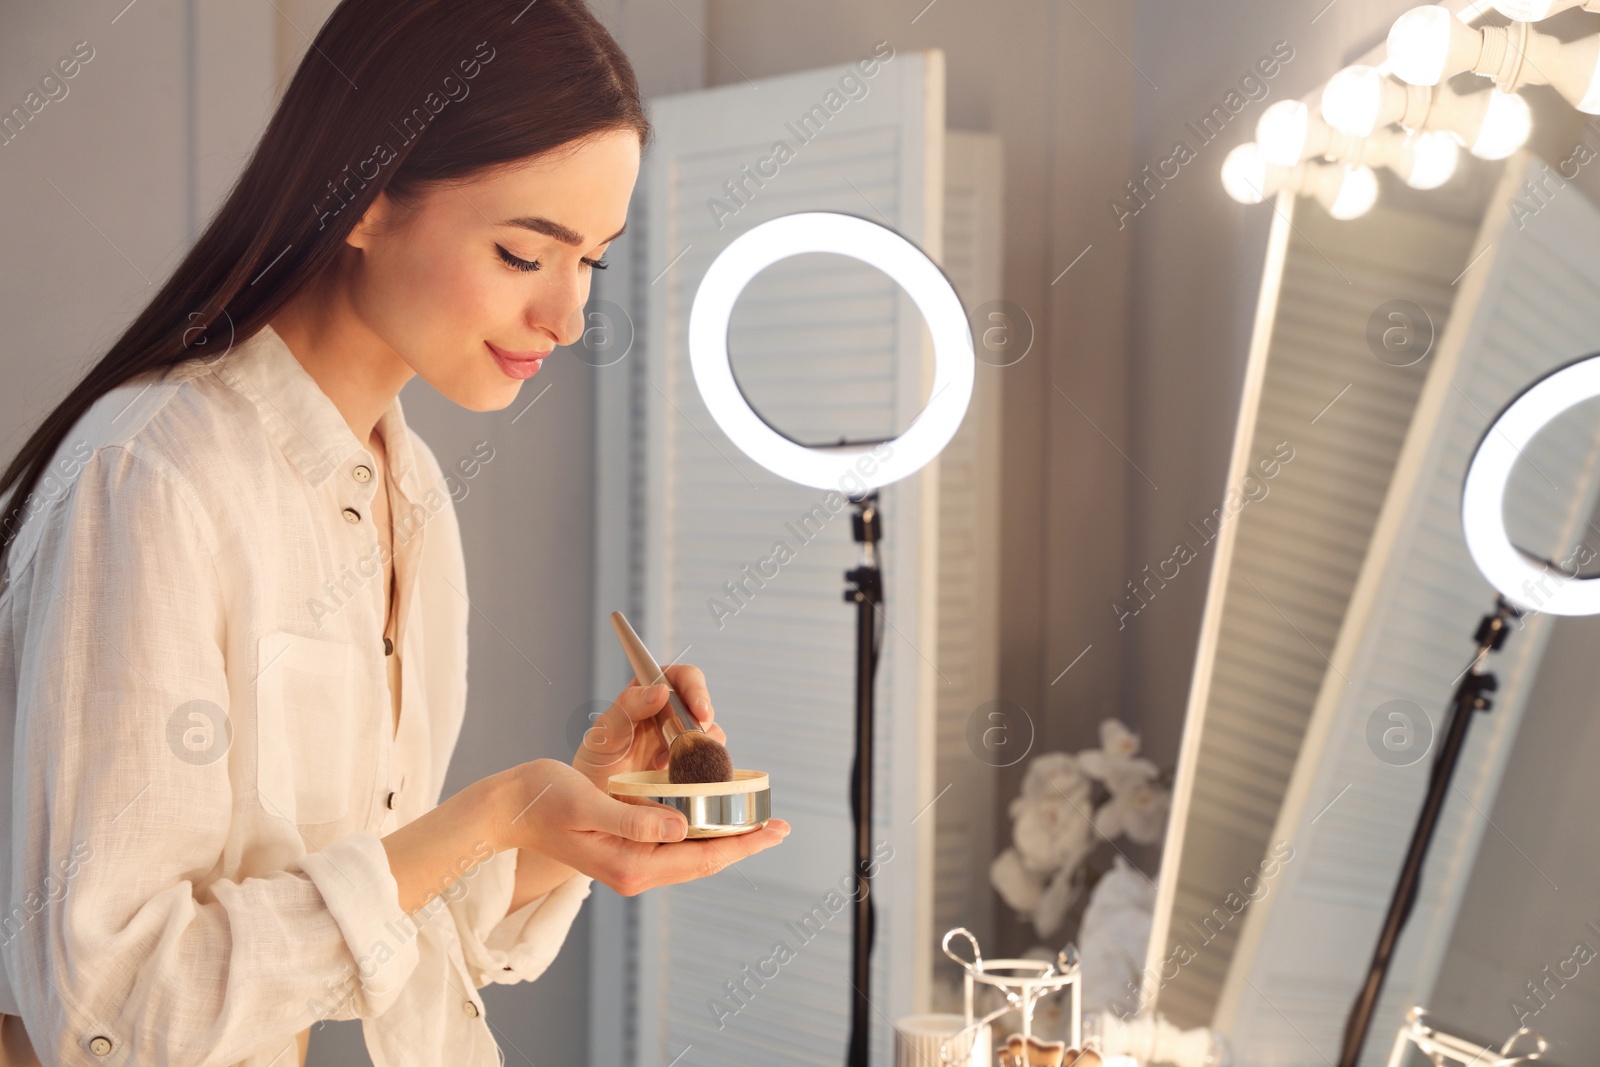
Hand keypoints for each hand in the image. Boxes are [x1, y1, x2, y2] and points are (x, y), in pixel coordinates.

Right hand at [489, 758, 787, 895]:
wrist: (510, 808)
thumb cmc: (544, 800)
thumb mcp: (588, 806)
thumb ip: (635, 821)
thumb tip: (682, 829)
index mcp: (631, 866)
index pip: (702, 859)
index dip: (743, 844)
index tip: (775, 830)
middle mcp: (635, 872)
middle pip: (703, 861)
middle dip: (743, 843)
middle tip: (778, 825)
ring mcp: (630, 865)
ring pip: (692, 855)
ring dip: (724, 838)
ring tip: (755, 820)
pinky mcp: (625, 852)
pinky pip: (675, 847)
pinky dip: (700, 832)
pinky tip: (713, 816)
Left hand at [571, 664, 728, 791]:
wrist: (599, 793)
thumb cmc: (598, 756)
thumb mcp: (608, 728)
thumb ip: (630, 705)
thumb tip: (662, 691)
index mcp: (650, 691)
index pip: (682, 677)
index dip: (695, 689)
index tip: (699, 710)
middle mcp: (670, 710)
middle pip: (701, 703)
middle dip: (704, 718)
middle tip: (699, 736)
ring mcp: (681, 736)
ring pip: (709, 730)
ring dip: (702, 743)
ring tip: (676, 759)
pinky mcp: (687, 760)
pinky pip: (706, 757)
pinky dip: (701, 763)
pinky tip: (675, 771)